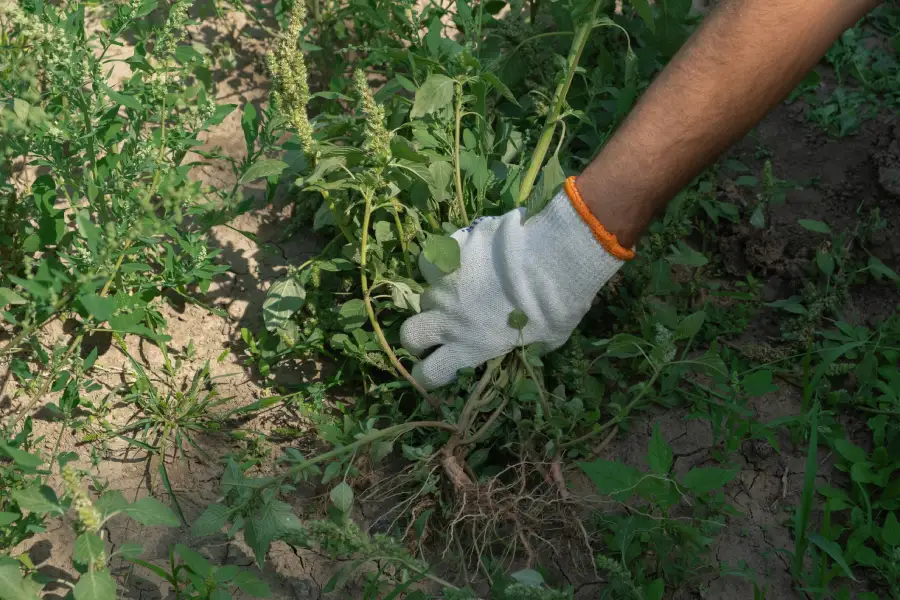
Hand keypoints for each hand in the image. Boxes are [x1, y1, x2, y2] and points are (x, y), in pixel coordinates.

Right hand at [400, 178, 632, 388]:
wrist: (553, 259)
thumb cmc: (557, 307)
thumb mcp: (548, 340)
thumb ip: (527, 347)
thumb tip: (529, 346)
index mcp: (469, 347)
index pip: (429, 373)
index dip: (429, 373)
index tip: (439, 365)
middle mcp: (448, 319)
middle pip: (408, 334)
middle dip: (418, 335)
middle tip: (436, 328)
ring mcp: (445, 285)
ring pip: (423, 294)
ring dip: (438, 296)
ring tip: (460, 288)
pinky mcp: (449, 254)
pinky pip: (433, 260)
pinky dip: (443, 261)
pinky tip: (462, 258)